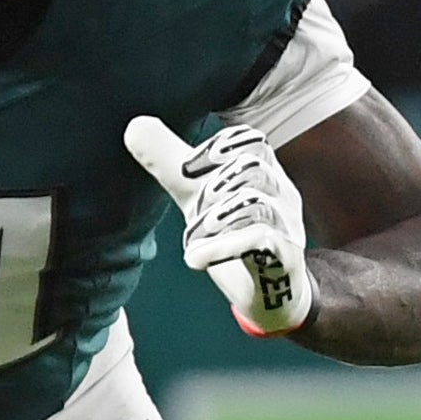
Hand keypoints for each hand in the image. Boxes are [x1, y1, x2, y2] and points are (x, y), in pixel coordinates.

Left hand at [125, 116, 317, 335]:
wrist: (268, 293)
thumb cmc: (234, 234)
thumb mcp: (198, 197)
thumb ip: (171, 164)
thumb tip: (133, 126)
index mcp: (262, 173)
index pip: (251, 141)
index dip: (221, 146)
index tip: (187, 167)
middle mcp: (280, 195)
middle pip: (254, 168)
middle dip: (218, 180)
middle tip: (196, 204)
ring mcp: (286, 227)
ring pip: (257, 204)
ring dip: (217, 215)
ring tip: (195, 234)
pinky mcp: (284, 260)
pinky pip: (260, 242)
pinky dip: (221, 247)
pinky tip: (194, 259)